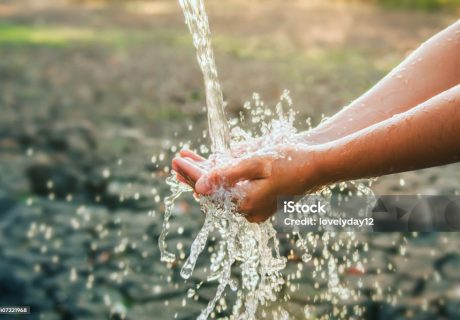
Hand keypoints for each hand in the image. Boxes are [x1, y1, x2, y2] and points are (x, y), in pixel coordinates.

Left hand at [172, 146, 323, 222]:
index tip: (176, 159)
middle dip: (193, 176)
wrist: (320, 166)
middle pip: (212, 194)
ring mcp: (255, 209)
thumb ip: (228, 174)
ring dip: (205, 176)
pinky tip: (211, 168)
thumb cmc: (291, 160)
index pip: (209, 189)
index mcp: (247, 202)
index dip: (191, 173)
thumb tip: (198, 187)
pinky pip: (233, 193)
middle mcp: (249, 211)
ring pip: (221, 193)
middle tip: (175, 161)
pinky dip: (220, 180)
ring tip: (187, 162)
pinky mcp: (260, 203)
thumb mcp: (257, 163)